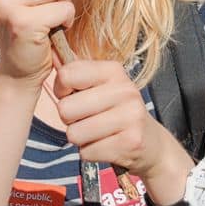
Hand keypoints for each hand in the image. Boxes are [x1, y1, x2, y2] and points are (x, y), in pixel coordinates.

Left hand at [53, 60, 187, 194]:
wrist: (152, 144)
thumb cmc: (116, 111)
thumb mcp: (102, 86)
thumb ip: (77, 73)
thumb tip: (52, 53)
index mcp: (113, 71)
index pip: (67, 74)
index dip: (61, 90)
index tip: (72, 96)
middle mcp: (125, 90)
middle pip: (66, 108)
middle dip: (69, 120)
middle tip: (86, 119)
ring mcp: (130, 116)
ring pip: (74, 134)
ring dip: (80, 138)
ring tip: (97, 133)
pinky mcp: (131, 142)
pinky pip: (87, 152)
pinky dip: (91, 153)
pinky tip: (106, 145)